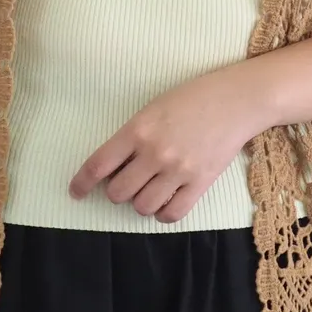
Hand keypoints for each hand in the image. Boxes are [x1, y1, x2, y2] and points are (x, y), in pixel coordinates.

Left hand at [68, 67, 264, 222]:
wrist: (236, 100)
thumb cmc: (192, 98)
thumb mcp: (153, 108)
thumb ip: (132, 136)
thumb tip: (113, 167)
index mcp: (138, 130)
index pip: (98, 165)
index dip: (81, 183)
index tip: (76, 192)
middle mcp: (154, 153)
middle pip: (118, 192)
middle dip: (117, 191)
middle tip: (127, 182)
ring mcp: (178, 170)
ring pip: (142, 206)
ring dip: (140, 202)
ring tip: (149, 189)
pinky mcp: (201, 182)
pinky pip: (172, 213)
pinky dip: (163, 213)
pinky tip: (165, 201)